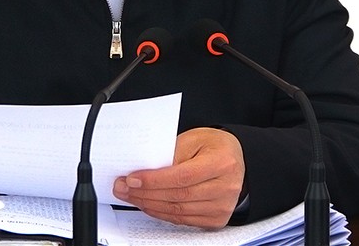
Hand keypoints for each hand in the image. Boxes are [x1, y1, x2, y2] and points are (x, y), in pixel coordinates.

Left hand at [112, 127, 244, 227]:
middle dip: (145, 193)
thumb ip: (171, 154)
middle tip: (123, 188)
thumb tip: (144, 170)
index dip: (154, 180)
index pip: (183, 176)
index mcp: (222, 162)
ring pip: (179, 212)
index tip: (132, 179)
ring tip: (131, 197)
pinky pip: (183, 220)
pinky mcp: (217, 219)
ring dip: (150, 205)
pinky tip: (148, 205)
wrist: (235, 159)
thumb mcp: (193, 138)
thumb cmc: (213, 145)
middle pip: (179, 196)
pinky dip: (162, 214)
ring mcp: (222, 206)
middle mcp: (226, 187)